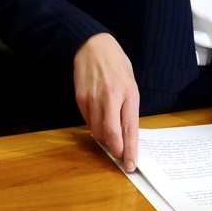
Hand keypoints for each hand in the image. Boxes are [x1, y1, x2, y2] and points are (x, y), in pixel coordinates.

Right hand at [73, 33, 139, 171]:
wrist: (93, 45)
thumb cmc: (117, 64)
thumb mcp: (130, 84)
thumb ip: (128, 108)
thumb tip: (126, 133)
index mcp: (128, 94)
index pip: (130, 129)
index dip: (130, 150)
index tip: (131, 165)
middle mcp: (110, 99)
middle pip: (111, 135)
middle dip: (116, 150)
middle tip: (119, 154)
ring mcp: (93, 99)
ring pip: (98, 131)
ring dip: (104, 138)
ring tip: (109, 132)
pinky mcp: (80, 99)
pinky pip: (88, 121)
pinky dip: (95, 125)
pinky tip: (99, 118)